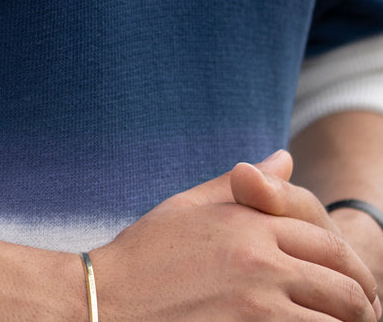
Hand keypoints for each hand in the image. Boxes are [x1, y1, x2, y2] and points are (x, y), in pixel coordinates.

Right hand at [89, 154, 381, 320]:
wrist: (105, 301)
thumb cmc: (142, 256)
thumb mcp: (188, 208)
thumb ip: (241, 187)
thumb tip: (284, 157)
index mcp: (248, 222)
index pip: (325, 241)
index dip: (348, 267)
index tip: (352, 288)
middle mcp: (260, 258)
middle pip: (343, 283)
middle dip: (361, 304)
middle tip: (361, 318)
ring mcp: (259, 303)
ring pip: (337, 318)